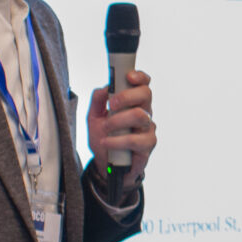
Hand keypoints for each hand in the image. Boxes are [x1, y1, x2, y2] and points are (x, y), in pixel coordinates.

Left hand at [87, 69, 156, 184]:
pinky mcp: (148, 145)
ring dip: (117, 122)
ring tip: (106, 130)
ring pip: (139, 116)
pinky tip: (108, 143)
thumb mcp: (93, 118)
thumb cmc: (104, 138)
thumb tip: (102, 89)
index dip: (139, 77)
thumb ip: (97, 102)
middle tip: (111, 104)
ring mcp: (147, 128)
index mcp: (133, 103)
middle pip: (146, 94)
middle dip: (126, 96)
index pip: (143, 84)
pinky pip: (135, 139)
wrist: (106, 165)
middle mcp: (144, 112)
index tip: (128, 76)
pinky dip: (117, 141)